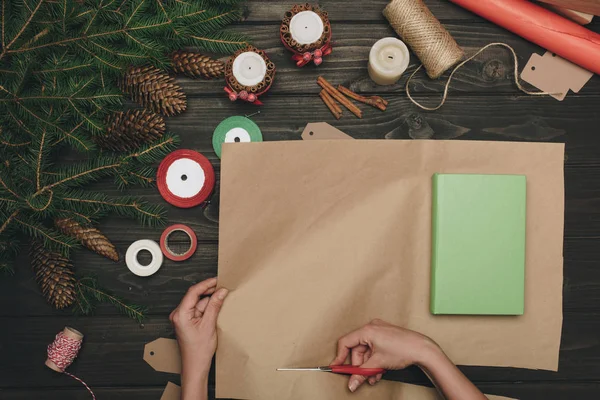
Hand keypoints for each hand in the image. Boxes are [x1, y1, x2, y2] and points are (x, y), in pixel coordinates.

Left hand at [170, 278, 228, 398]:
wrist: (195, 366)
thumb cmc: (198, 351)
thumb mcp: (209, 325)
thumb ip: (214, 306)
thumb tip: (221, 291)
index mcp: (180, 314)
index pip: (193, 292)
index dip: (206, 284)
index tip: (218, 280)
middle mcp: (178, 314)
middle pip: (196, 297)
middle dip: (209, 292)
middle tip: (223, 288)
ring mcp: (182, 318)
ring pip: (198, 303)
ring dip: (210, 301)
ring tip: (223, 299)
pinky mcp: (187, 322)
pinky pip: (198, 310)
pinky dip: (207, 308)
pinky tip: (217, 308)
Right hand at [331, 319, 440, 391]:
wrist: (423, 349)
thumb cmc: (403, 349)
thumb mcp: (378, 363)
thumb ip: (362, 373)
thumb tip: (352, 382)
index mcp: (367, 330)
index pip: (346, 342)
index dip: (340, 356)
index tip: (337, 367)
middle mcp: (372, 328)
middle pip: (357, 349)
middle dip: (360, 365)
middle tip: (361, 377)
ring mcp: (380, 331)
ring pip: (366, 351)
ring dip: (368, 366)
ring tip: (374, 376)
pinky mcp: (386, 336)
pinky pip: (374, 349)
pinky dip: (375, 360)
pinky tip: (379, 371)